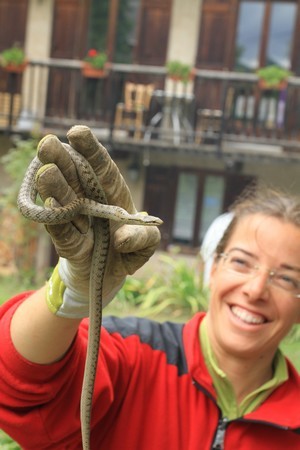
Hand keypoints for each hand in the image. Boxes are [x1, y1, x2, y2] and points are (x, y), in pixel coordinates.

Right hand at [36, 126, 160, 317]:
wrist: (108, 277)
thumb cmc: (128, 250)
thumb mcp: (146, 244)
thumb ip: (144, 238)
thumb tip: (121, 238)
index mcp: (111, 194)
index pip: (101, 168)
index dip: (91, 150)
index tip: (77, 132)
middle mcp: (90, 202)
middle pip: (75, 178)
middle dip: (63, 161)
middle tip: (47, 144)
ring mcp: (77, 222)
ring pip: (63, 202)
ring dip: (55, 188)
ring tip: (45, 172)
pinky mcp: (68, 245)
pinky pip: (61, 231)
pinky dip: (57, 221)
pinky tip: (49, 205)